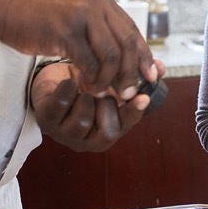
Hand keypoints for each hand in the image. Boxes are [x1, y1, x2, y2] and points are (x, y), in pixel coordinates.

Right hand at [0, 0, 155, 99]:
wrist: (2, 6)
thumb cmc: (36, 14)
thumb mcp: (73, 10)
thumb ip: (97, 26)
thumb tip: (122, 56)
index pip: (130, 28)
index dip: (142, 54)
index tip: (151, 74)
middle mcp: (95, 0)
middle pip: (126, 42)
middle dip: (131, 71)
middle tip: (129, 92)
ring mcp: (80, 13)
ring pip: (110, 54)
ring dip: (109, 79)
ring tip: (101, 91)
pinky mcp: (65, 30)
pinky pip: (88, 62)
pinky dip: (90, 79)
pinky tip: (85, 86)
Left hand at [30, 60, 164, 151]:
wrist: (53, 81)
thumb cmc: (86, 85)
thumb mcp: (112, 83)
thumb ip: (135, 78)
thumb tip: (160, 68)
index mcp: (106, 132)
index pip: (126, 127)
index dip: (135, 112)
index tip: (143, 96)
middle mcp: (86, 140)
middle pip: (108, 130)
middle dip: (107, 103)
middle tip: (101, 87)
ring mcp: (65, 134)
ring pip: (83, 120)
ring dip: (87, 97)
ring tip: (84, 85)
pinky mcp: (46, 120)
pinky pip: (60, 106)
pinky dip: (67, 90)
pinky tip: (70, 81)